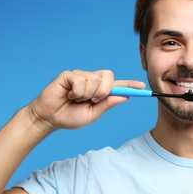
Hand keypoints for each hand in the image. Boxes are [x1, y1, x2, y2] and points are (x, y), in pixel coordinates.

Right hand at [27, 70, 144, 133]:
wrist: (50, 119)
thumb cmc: (70, 116)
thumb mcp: (93, 114)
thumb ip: (107, 104)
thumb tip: (125, 96)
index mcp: (100, 91)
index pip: (118, 86)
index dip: (130, 85)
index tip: (142, 87)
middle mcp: (92, 81)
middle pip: (109, 76)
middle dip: (104, 90)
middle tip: (93, 100)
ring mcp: (81, 76)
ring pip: (94, 79)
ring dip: (87, 94)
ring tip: (76, 99)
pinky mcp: (69, 75)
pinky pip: (80, 80)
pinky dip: (77, 92)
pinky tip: (69, 95)